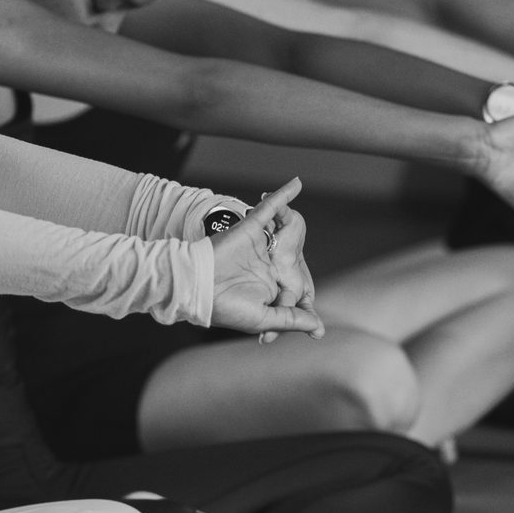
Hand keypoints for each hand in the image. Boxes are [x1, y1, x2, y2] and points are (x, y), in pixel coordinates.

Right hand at [208, 178, 323, 342]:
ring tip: (298, 221)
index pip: (293, 289)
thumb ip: (292, 319)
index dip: (305, 301)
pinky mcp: (249, 230)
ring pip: (282, 232)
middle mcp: (263, 267)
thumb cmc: (225, 308)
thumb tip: (317, 326)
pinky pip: (269, 210)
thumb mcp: (265, 319)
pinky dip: (283, 196)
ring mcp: (257, 247)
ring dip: (292, 222)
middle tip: (307, 261)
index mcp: (266, 288)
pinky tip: (296, 184)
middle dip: (298, 256)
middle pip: (291, 258)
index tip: (319, 328)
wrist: (195, 287)